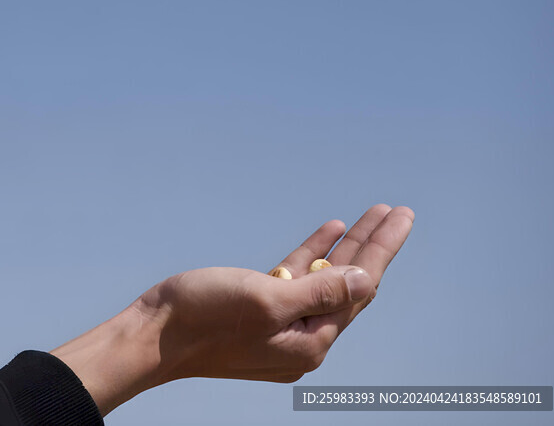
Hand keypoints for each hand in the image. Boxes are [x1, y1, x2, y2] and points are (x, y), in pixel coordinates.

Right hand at [51, 204, 413, 415]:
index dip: (382, 248)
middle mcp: (301, 338)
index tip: (401, 216)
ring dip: (345, 248)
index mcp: (310, 342)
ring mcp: (280, 326)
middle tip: (396, 210)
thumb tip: (366, 280)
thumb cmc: (203, 318)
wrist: (152, 337)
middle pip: (349, 284)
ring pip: (323, 280)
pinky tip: (329, 231)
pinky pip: (296, 280)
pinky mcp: (257, 312)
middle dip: (372, 245)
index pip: (360, 288)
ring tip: (369, 215)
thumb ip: (319, 292)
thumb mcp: (266, 301)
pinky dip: (312, 255)